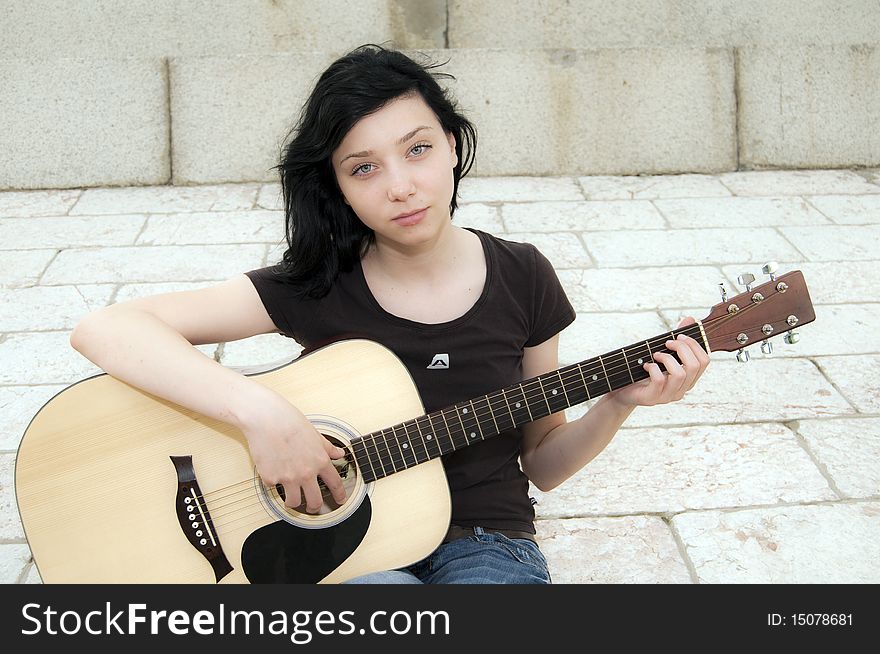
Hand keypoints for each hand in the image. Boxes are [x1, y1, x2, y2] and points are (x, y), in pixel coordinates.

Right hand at [234, 386, 346, 511]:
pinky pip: (273, 488)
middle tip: (313, 508)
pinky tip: (272, 472)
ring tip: (291, 498)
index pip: (335, 484)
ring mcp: (288, 478)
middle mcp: (306, 473)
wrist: (266, 419)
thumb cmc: (290, 422)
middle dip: (316, 508)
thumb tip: (339, 453)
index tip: (340, 500)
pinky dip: (273, 483)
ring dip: (293, 502)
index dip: (339, 495)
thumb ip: (327, 448)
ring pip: (294, 503)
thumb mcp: (315, 434)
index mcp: (320, 461)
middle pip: (315, 502)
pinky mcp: (270, 478)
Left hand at [607, 317, 709, 408]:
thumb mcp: (662, 352)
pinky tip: (646, 366)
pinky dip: (653, 368)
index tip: (679, 336)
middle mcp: (682, 389)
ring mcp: (668, 396)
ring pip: (680, 374)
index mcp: (688, 378)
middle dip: (681, 348)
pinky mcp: (652, 398)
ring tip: (655, 354)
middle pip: (694, 366)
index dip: (694, 344)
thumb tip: (690, 318)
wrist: (623, 390)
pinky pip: (660, 381)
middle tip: (666, 342)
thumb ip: (677, 339)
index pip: (704, 361)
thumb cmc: (645, 370)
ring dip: (667, 358)